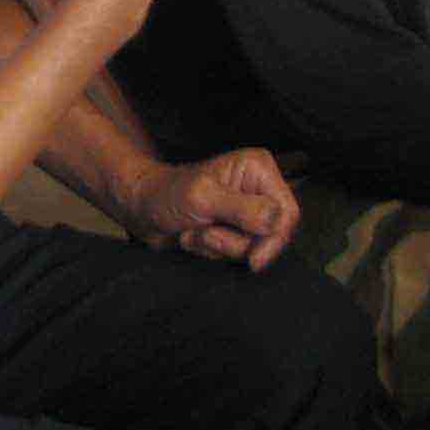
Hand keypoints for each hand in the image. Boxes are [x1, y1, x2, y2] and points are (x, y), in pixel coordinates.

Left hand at [122, 148, 300, 271]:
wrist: (141, 210)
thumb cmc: (167, 194)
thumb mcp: (203, 199)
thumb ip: (242, 209)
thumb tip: (277, 220)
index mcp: (258, 169)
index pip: (288, 212)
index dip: (274, 239)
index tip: (253, 260)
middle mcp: (258, 188)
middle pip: (274, 234)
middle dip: (237, 243)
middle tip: (206, 234)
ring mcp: (248, 210)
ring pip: (254, 247)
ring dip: (220, 247)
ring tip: (197, 231)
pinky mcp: (236, 229)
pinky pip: (239, 254)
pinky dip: (215, 252)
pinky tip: (196, 237)